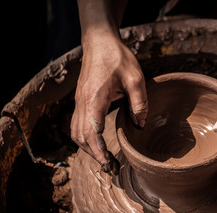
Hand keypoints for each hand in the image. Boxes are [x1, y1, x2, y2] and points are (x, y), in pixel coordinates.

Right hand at [71, 33, 147, 173]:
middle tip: (111, 168)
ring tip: (105, 159)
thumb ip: (140, 103)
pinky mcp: (81, 100)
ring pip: (76, 133)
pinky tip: (97, 143)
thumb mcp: (135, 78)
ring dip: (88, 148)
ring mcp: (79, 102)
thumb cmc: (117, 57)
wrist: (99, 42)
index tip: (109, 165)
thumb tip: (140, 125)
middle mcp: (82, 104)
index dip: (99, 153)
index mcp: (94, 99)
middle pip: (81, 138)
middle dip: (94, 156)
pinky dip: (86, 138)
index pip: (91, 134)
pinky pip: (78, 125)